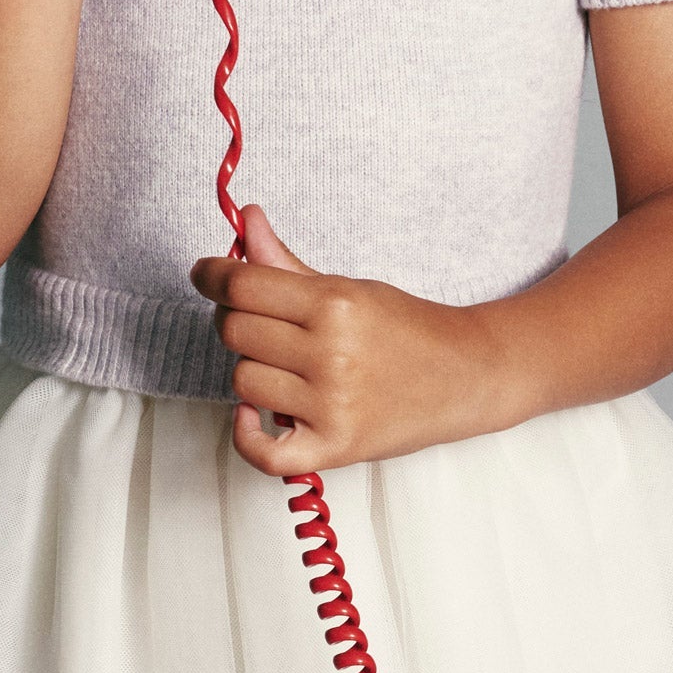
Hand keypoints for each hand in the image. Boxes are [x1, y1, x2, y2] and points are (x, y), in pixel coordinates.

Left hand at [191, 206, 508, 474]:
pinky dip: (247, 435)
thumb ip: (287, 263)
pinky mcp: (335, 447)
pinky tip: (252, 413)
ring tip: (284, 366)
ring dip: (253, 370)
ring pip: (243, 380)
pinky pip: (264, 452)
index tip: (207, 273)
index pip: (242, 285)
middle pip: (235, 330)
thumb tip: (245, 220)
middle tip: (260, 321)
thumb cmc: (407, 328)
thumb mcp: (351, 287)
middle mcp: (331, 354)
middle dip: (236, 319)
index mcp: (336, 304)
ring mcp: (332, 405)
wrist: (465, 376)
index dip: (212, 275)